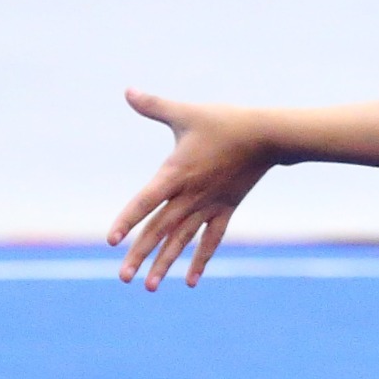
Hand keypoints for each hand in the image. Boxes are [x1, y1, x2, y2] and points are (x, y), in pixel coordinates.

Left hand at [109, 89, 276, 288]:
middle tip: (123, 277)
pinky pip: (211, 240)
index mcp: (175, 174)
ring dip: (165, 264)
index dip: (127, 221)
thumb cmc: (224, 122)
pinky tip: (191, 281)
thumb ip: (154, 105)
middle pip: (160, 230)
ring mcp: (209, 205)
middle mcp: (190, 196)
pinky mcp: (225, 209)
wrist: (267, 137)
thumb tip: (127, 91)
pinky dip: (200, 259)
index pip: (145, 202)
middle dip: (140, 254)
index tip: (111, 241)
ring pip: (182, 240)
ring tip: (149, 287)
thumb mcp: (186, 112)